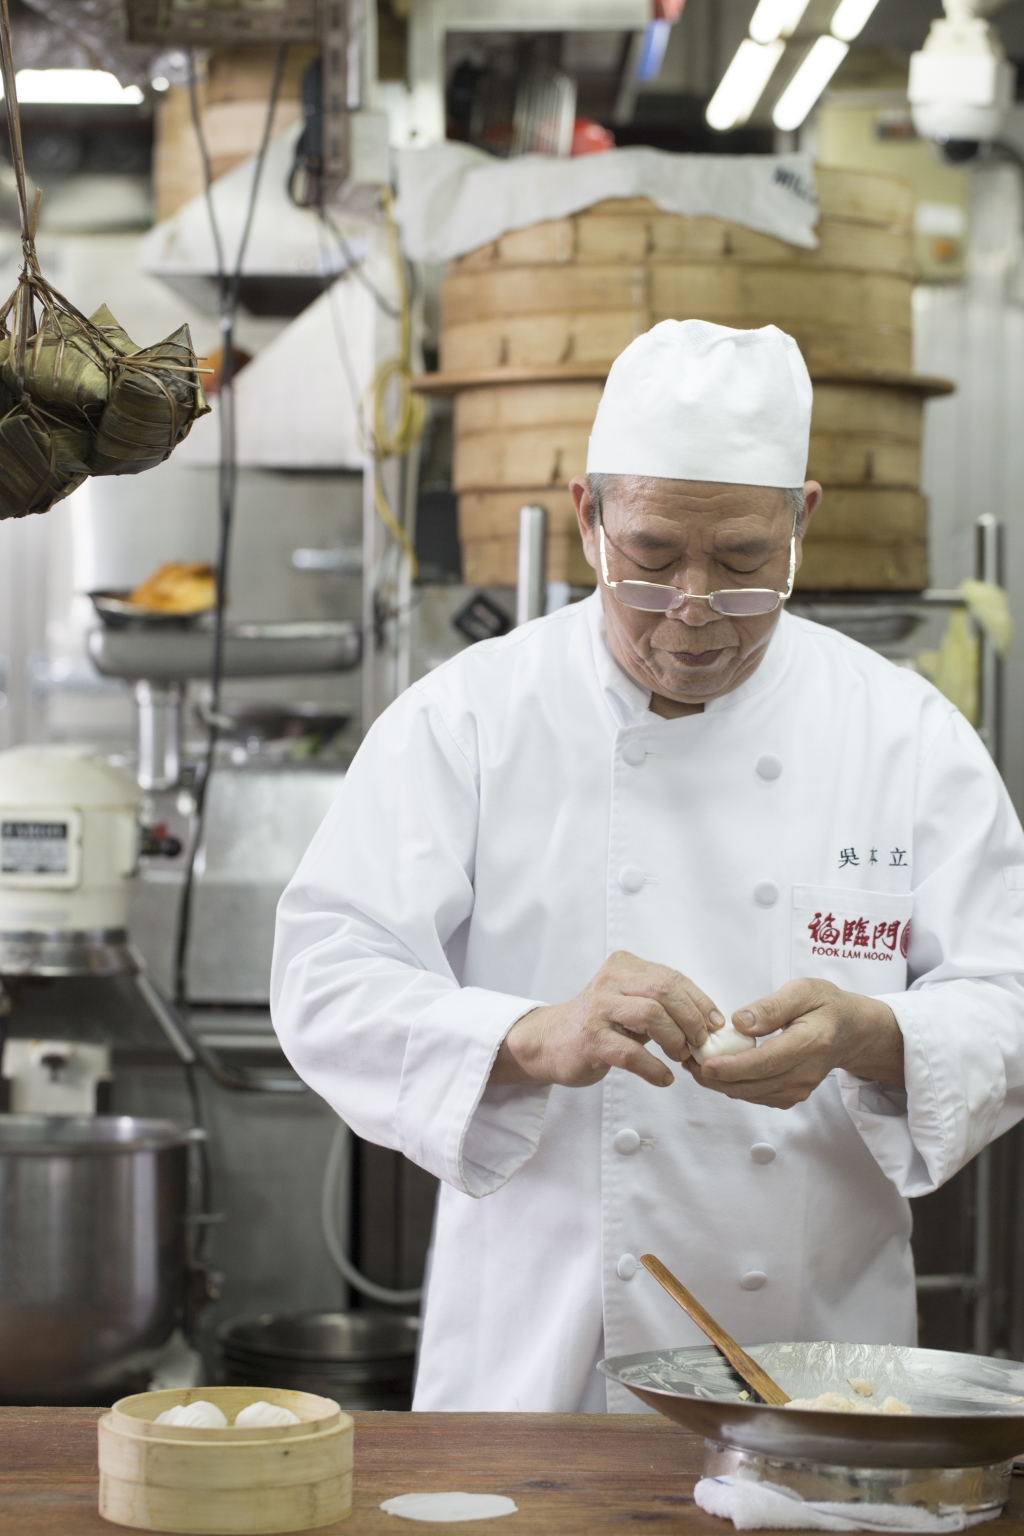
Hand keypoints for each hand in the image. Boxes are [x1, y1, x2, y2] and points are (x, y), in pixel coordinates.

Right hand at [490, 951, 724, 1089]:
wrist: (549, 1042)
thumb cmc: (599, 1024)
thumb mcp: (630, 1003)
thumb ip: (662, 1005)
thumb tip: (708, 1023)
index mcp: (624, 967)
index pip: (672, 977)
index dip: (700, 1001)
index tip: (714, 1024)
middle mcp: (610, 981)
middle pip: (665, 991)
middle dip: (691, 1019)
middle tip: (699, 1042)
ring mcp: (598, 1009)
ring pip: (652, 1015)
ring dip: (675, 1041)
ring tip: (679, 1057)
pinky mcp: (591, 1039)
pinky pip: (632, 1054)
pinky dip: (654, 1069)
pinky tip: (663, 1078)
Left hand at [684, 978, 903, 1109]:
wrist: (850, 1032)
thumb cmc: (826, 1007)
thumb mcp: (803, 991)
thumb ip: (772, 1006)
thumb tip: (740, 1021)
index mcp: (810, 1043)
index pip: (766, 1062)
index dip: (733, 1066)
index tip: (706, 1063)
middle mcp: (805, 1072)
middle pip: (754, 1084)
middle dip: (717, 1077)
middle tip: (688, 1060)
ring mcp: (799, 1088)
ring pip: (752, 1094)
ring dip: (721, 1083)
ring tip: (695, 1063)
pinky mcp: (792, 1095)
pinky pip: (757, 1096)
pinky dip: (734, 1086)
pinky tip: (717, 1071)